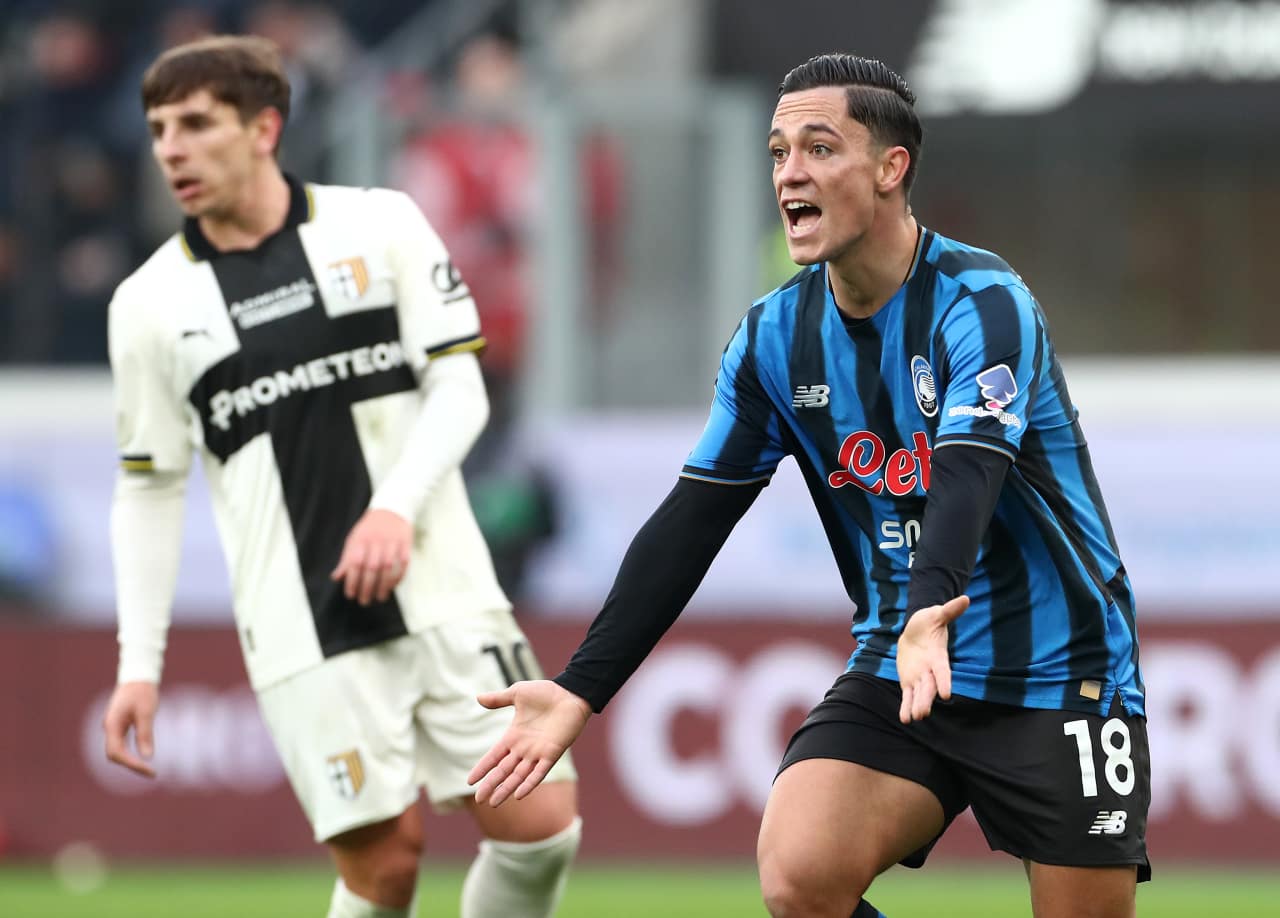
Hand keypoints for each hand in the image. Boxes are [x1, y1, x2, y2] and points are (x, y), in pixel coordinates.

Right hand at [103, 681, 158, 777]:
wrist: (137, 675)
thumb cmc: (142, 691)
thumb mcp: (147, 712)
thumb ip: (145, 734)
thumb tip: (147, 757)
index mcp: (112, 725)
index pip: (117, 753)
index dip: (132, 764)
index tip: (149, 770)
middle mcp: (109, 727)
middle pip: (114, 754)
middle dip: (131, 765)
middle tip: (151, 773)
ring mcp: (112, 726)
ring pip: (117, 750)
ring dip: (130, 761)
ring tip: (147, 770)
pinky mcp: (118, 724)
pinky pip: (121, 743)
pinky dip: (130, 752)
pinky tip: (141, 757)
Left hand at [331, 509, 412, 605]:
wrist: (391, 509)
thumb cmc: (369, 529)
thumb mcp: (354, 540)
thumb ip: (346, 559)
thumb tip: (336, 578)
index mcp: (361, 540)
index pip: (355, 563)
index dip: (352, 581)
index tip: (351, 595)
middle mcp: (376, 540)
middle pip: (372, 568)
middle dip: (367, 587)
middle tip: (364, 601)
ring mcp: (392, 542)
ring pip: (389, 567)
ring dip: (384, 586)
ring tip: (380, 597)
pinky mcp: (405, 543)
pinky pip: (404, 563)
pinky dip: (399, 577)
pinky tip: (393, 586)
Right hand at [467, 680, 592, 806]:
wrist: (570, 693)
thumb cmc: (545, 693)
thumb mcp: (517, 694)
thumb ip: (498, 699)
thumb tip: (478, 698)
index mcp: (514, 736)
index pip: (494, 756)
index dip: (482, 768)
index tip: (470, 781)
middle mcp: (524, 748)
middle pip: (503, 771)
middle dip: (491, 784)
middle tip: (480, 799)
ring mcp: (537, 753)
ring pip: (518, 776)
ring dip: (506, 789)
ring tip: (493, 803)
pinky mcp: (552, 754)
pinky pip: (539, 773)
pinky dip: (529, 784)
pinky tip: (518, 795)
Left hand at [896, 595, 969, 723]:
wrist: (916, 631)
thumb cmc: (928, 622)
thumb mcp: (936, 614)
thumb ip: (949, 610)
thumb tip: (965, 598)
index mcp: (937, 657)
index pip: (942, 671)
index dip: (943, 681)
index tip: (946, 694)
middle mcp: (930, 670)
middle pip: (929, 687)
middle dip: (926, 699)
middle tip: (924, 712)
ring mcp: (920, 677)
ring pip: (919, 694)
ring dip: (916, 705)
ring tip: (914, 718)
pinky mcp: (910, 681)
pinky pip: (908, 696)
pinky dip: (906, 706)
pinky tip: (905, 718)